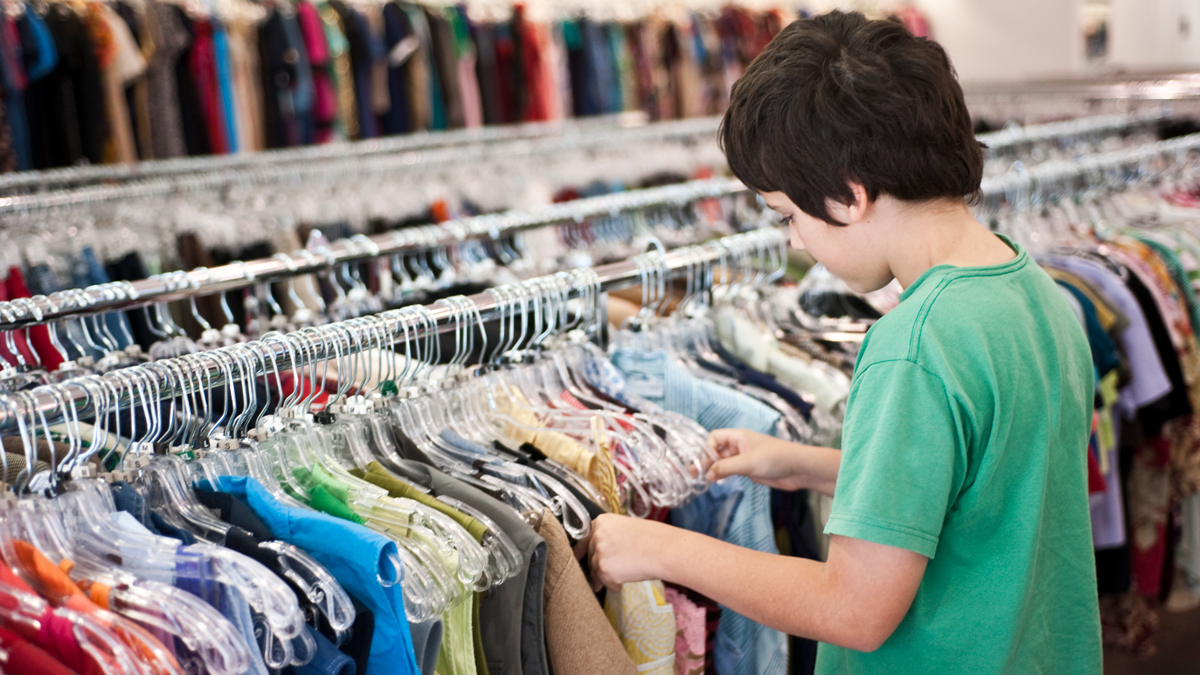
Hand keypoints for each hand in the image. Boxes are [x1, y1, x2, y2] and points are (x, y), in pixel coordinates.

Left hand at [587, 514, 681, 591]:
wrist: (664, 549)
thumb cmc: (653, 539)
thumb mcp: (626, 528)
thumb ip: (610, 536)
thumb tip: (603, 551)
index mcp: (601, 522)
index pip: (584, 538)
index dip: (581, 551)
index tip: (578, 558)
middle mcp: (597, 535)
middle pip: (590, 555)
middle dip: (596, 567)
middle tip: (601, 576)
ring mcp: (599, 552)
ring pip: (595, 570)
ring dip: (604, 577)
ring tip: (618, 579)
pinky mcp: (604, 569)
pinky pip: (604, 581)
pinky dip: (613, 585)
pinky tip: (622, 584)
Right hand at [705, 429, 839, 495]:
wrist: (798, 469)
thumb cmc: (776, 458)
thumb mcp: (747, 462)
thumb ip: (726, 468)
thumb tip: (708, 474)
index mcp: (739, 437)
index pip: (715, 437)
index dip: (708, 448)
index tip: (708, 462)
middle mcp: (740, 446)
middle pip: (717, 451)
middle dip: (706, 461)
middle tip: (694, 474)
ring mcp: (745, 458)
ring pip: (723, 462)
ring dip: (713, 470)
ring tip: (703, 480)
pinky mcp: (750, 470)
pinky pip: (731, 471)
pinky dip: (723, 475)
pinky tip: (718, 482)